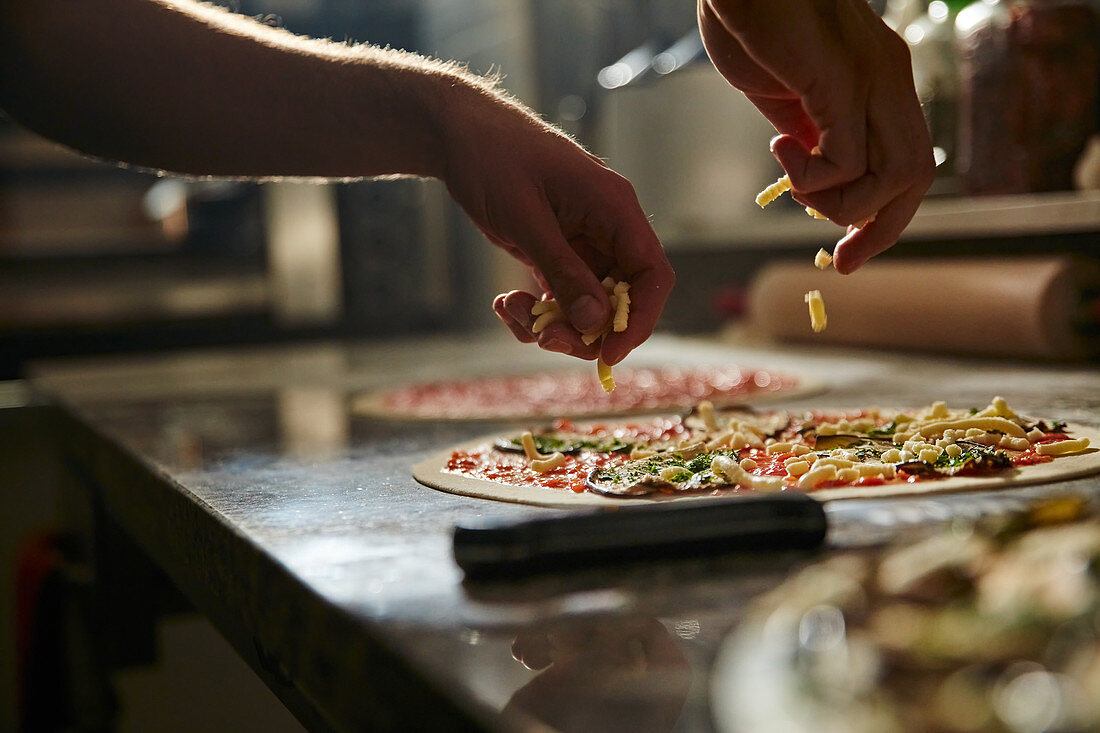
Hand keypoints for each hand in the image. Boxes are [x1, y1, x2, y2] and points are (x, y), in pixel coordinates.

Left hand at [441, 87, 673, 365]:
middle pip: (620, 300)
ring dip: (553, 323)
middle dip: (585, 329)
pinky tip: (505, 303)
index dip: (638, 319)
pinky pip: (561, 298)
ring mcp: (583, 242)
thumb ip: (564, 270)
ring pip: (588, 306)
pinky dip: (537, 312)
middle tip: (543, 338)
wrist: (458, 133)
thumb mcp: (525, 218)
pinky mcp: (557, 252)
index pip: (652, 275)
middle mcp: (607, 228)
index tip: (608, 354)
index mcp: (615, 208)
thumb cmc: (493, 158)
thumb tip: (595, 323)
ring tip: (511, 309)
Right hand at [698, 0, 934, 272]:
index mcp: (877, 82)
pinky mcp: (841, 80)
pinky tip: (779, 150)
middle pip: (915, 178)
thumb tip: (809, 171)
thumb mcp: (785, 93)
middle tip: (839, 258)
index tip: (846, 253)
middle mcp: (888, 80)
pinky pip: (847, 159)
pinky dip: (812, 177)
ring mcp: (871, 78)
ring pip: (893, 177)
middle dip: (880, 230)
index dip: (884, 219)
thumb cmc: (751, 21)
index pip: (906, 166)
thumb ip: (805, 130)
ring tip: (791, 183)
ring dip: (838, 204)